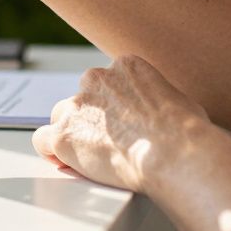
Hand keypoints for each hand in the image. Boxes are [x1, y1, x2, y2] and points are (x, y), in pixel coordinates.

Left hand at [32, 55, 214, 192]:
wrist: (174, 153)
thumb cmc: (187, 134)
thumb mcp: (179, 101)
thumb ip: (157, 99)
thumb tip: (164, 112)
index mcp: (125, 66)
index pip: (106, 84)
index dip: (112, 110)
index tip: (122, 127)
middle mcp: (96, 79)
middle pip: (82, 100)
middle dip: (92, 122)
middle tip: (109, 146)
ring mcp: (77, 106)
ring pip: (61, 119)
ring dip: (73, 136)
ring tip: (93, 159)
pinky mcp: (64, 134)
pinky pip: (43, 140)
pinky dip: (53, 153)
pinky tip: (67, 164)